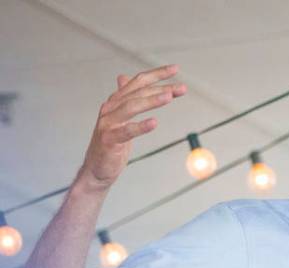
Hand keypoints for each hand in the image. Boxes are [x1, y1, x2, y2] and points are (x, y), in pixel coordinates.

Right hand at [79, 64, 186, 189]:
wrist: (97, 167)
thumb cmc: (111, 142)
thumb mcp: (119, 118)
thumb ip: (125, 98)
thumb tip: (124, 77)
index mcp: (115, 101)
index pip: (138, 82)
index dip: (156, 74)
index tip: (175, 69)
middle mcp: (110, 108)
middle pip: (138, 92)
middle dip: (161, 88)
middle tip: (182, 88)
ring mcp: (108, 123)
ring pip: (131, 106)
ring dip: (151, 100)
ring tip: (169, 97)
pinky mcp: (109, 140)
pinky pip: (126, 131)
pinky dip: (140, 126)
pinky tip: (154, 123)